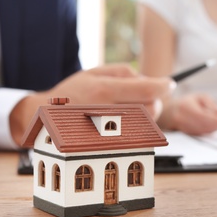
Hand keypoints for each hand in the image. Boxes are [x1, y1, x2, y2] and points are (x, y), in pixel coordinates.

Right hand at [10, 63, 174, 144]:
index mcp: (104, 91)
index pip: (146, 89)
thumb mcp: (94, 72)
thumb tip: (148, 79)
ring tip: (132, 107)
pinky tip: (128, 120)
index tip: (170, 83)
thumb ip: (123, 71)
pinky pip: (136, 137)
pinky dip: (139, 127)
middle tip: (148, 96)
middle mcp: (108, 112)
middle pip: (152, 109)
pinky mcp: (109, 145)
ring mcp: (109, 132)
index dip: (163, 86)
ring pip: (147, 125)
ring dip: (148, 114)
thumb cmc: (72, 93)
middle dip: (156, 101)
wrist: (46, 118)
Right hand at [160, 93, 216, 134]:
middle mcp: (183, 119)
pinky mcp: (187, 134)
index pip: (205, 116)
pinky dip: (211, 131)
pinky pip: (202, 134)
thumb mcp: (200, 97)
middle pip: (206, 125)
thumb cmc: (187, 102)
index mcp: (186, 107)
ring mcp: (184, 128)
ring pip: (205, 131)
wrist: (171, 112)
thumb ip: (211, 104)